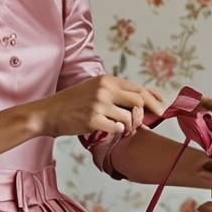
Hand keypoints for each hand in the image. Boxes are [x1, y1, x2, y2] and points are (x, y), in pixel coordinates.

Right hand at [37, 75, 164, 138]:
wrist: (48, 113)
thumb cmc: (72, 103)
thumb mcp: (94, 89)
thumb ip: (115, 92)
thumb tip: (142, 99)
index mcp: (107, 80)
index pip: (138, 88)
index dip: (154, 99)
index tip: (162, 108)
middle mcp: (104, 89)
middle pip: (139, 101)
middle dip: (145, 115)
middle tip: (143, 124)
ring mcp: (99, 104)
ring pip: (129, 118)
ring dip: (129, 127)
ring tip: (121, 129)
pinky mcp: (93, 120)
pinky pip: (116, 128)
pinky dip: (116, 131)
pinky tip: (108, 130)